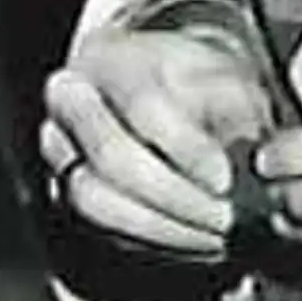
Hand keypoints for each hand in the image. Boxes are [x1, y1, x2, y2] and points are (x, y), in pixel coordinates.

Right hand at [38, 27, 278, 259]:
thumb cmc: (198, 83)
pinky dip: (155, 243)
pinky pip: (102, 229)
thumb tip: (240, 163)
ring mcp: (62, 150)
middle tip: (225, 216)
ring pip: (96, 202)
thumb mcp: (227, 79)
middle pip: (110, 158)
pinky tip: (198, 242)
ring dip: (163, 228)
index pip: (141, 105)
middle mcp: (70, 102)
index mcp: (109, 58)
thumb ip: (233, 112)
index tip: (225, 177)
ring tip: (216, 235)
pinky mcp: (67, 193)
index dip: (186, 148)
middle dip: (175, 197)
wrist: (170, 94)